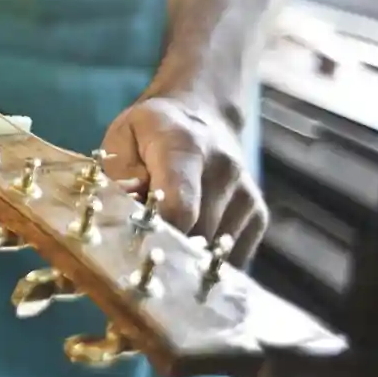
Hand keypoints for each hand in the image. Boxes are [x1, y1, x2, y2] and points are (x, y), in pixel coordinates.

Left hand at [101, 95, 267, 265]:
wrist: (203, 116)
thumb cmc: (150, 133)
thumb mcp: (122, 139)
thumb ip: (118, 176)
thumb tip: (122, 212)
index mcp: (185, 146)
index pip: (179, 207)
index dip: (156, 234)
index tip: (135, 244)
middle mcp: (224, 169)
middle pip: (195, 234)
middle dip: (165, 247)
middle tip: (141, 244)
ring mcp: (246, 194)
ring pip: (214, 252)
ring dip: (186, 256)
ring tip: (165, 237)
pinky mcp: (259, 214)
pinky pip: (234, 258)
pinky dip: (208, 261)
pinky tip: (189, 244)